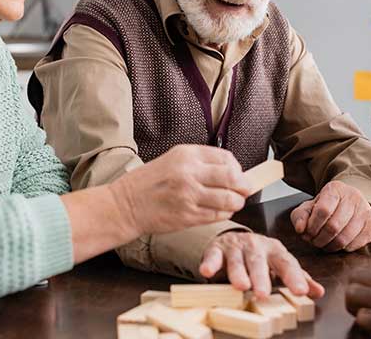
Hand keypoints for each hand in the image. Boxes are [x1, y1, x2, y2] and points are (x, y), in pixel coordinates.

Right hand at [110, 144, 252, 235]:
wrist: (125, 205)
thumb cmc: (149, 182)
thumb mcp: (174, 160)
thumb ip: (201, 163)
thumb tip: (231, 170)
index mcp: (187, 155)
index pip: (226, 158)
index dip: (238, 168)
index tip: (239, 174)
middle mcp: (189, 173)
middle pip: (232, 178)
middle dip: (244, 186)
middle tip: (245, 190)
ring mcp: (189, 195)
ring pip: (228, 199)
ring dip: (237, 202)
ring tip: (235, 202)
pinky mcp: (187, 216)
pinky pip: (217, 215)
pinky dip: (224, 214)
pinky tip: (221, 211)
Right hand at [199, 231, 324, 299]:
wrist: (234, 239)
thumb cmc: (261, 256)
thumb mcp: (280, 264)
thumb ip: (298, 278)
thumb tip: (319, 292)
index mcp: (275, 250)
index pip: (286, 263)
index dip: (294, 277)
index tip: (301, 292)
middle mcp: (256, 246)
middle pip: (259, 262)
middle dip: (261, 277)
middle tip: (263, 294)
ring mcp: (236, 247)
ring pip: (237, 260)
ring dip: (238, 273)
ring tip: (241, 286)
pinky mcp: (217, 250)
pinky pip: (213, 256)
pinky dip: (210, 263)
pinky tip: (207, 271)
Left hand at [290, 181, 370, 251]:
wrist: (350, 202)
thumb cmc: (327, 206)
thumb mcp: (309, 207)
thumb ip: (300, 216)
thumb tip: (300, 229)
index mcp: (335, 189)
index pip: (323, 210)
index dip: (313, 226)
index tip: (307, 232)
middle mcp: (353, 196)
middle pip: (334, 226)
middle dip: (320, 239)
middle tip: (314, 241)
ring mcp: (365, 210)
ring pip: (345, 238)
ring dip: (330, 246)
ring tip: (324, 244)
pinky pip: (356, 244)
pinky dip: (343, 248)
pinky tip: (337, 243)